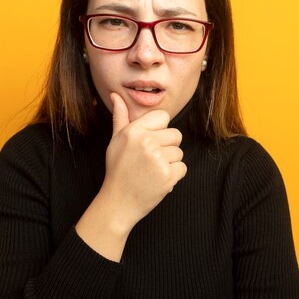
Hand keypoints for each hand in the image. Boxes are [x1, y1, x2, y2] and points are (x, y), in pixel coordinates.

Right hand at [101, 92, 186, 228]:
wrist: (118, 202)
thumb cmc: (118, 169)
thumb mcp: (115, 141)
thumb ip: (120, 117)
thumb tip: (116, 96)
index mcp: (134, 131)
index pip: (163, 117)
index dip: (159, 130)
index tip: (150, 142)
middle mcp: (146, 142)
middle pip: (175, 135)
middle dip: (167, 147)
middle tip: (150, 160)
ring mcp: (158, 159)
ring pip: (179, 153)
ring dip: (170, 163)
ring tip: (152, 171)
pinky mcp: (168, 176)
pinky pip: (182, 168)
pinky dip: (174, 176)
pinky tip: (158, 180)